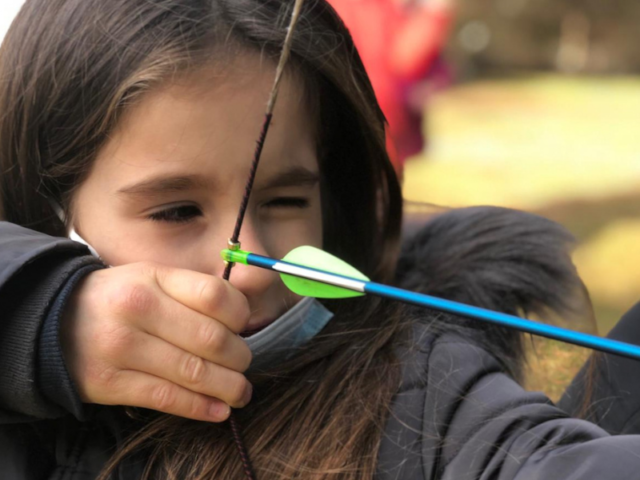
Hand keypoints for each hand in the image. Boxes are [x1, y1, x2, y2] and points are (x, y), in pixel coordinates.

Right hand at [60, 262, 251, 421]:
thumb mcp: (152, 279)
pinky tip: (218, 411)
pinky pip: (167, 398)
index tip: (244, 328)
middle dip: (239, 358)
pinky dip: (200, 408)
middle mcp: (138, 309)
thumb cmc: (118, 299)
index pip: (215, 295)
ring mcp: (122, 348)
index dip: (241, 316)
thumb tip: (246, 308)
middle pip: (211, 338)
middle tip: (244, 364)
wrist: (52, 321)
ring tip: (240, 392)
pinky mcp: (110, 383)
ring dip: (228, 387)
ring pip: (194, 372)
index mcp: (154, 278)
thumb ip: (195, 291)